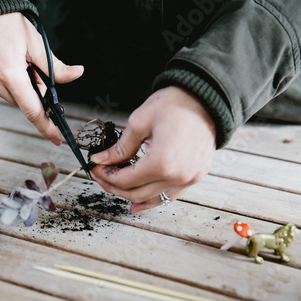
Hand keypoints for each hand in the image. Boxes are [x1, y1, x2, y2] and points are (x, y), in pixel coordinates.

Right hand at [0, 12, 83, 144]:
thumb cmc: (9, 25)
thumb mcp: (37, 44)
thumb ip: (56, 67)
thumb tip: (77, 74)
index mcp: (11, 74)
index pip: (32, 110)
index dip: (47, 127)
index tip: (57, 138)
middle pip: (24, 103)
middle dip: (34, 93)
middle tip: (32, 69)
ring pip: (12, 98)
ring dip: (20, 88)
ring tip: (14, 63)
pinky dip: (6, 84)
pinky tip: (3, 66)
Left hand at [90, 86, 216, 212]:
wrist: (206, 98)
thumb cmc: (173, 104)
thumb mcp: (139, 122)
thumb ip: (120, 147)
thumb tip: (101, 160)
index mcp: (161, 162)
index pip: (125, 180)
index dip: (106, 175)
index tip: (95, 167)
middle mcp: (177, 176)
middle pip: (136, 193)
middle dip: (113, 186)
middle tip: (100, 176)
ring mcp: (189, 178)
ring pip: (153, 198)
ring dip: (131, 195)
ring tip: (114, 187)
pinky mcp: (196, 176)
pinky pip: (170, 195)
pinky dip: (153, 199)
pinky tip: (138, 203)